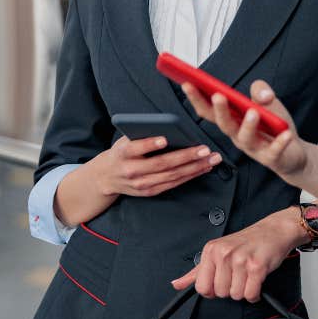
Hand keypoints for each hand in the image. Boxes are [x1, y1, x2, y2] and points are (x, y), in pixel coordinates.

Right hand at [94, 135, 220, 197]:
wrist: (106, 178)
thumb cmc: (121, 153)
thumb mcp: (124, 140)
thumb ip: (141, 135)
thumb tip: (169, 127)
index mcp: (123, 153)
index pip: (135, 148)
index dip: (149, 144)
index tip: (164, 138)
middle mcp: (132, 170)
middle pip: (161, 164)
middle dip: (186, 156)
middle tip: (205, 149)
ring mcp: (142, 184)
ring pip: (172, 175)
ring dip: (194, 168)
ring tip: (211, 159)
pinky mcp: (150, 192)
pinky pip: (174, 183)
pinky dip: (190, 175)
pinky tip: (204, 168)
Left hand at [171, 208, 303, 301]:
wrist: (273, 231)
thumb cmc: (246, 242)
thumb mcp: (217, 252)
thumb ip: (196, 271)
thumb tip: (176, 284)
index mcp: (211, 250)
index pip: (201, 287)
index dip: (213, 289)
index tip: (222, 280)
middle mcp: (223, 253)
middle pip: (220, 293)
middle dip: (231, 288)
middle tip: (239, 274)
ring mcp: (240, 259)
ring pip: (236, 295)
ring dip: (245, 290)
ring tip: (248, 275)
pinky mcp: (257, 266)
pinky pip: (250, 295)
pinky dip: (255, 294)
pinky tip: (256, 280)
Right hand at [182, 80, 307, 181]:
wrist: (293, 155)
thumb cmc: (274, 128)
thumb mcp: (268, 103)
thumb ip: (261, 91)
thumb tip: (260, 92)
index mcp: (233, 121)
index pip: (210, 110)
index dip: (197, 98)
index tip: (187, 83)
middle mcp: (238, 136)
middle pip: (224, 124)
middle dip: (219, 110)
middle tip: (217, 95)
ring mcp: (253, 148)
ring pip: (245, 138)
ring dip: (248, 125)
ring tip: (253, 112)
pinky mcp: (271, 158)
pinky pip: (273, 151)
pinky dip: (279, 142)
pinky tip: (285, 134)